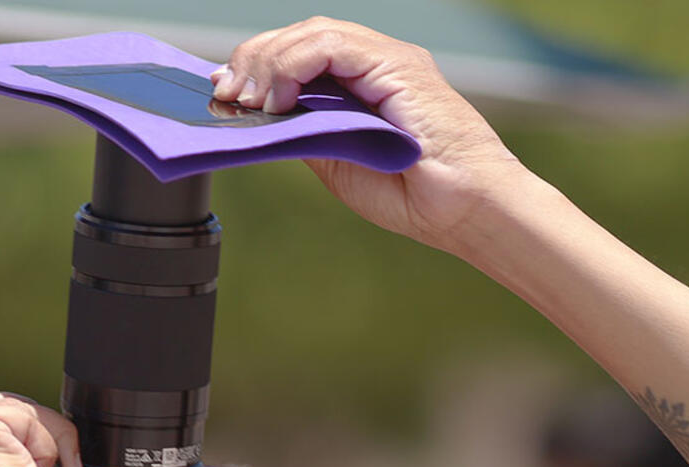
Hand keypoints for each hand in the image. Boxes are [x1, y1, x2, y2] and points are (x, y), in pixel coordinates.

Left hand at [210, 17, 527, 254]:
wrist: (464, 210)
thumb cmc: (414, 196)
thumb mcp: (338, 163)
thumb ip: (304, 134)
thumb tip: (258, 118)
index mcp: (362, 83)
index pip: (299, 53)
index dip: (258, 66)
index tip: (224, 92)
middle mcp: (374, 63)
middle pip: (299, 35)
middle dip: (254, 60)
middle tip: (226, 94)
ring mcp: (388, 59)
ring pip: (311, 33)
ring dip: (267, 62)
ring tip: (246, 99)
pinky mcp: (397, 63)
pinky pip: (333, 44)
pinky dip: (294, 65)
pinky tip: (277, 97)